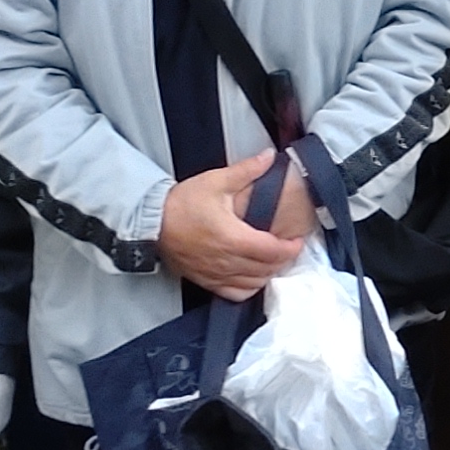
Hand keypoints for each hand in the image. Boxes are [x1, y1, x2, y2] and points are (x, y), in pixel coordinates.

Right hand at [157, 152, 316, 300]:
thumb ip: (246, 170)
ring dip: (268, 274)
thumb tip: (269, 156)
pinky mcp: (206, 280)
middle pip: (267, 269)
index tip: (298, 240)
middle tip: (289, 247)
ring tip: (273, 260)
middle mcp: (227, 261)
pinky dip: (249, 288)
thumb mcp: (216, 181)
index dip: (290, 248)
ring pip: (254, 284)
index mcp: (234, 238)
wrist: (151, 222)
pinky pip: (235, 294)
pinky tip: (253, 277)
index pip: (273, 251)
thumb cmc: (182, 202)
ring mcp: (216, 274)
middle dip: (283, 259)